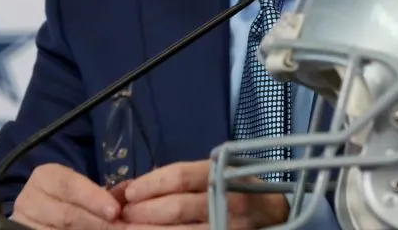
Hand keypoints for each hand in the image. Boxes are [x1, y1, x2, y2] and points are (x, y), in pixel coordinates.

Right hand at [11, 163, 146, 229]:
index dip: (94, 199)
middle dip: (99, 223)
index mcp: (45, 177)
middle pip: (67, 215)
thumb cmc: (69, 197)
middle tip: (122, 228)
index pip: (70, 186)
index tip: (115, 211)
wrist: (41, 214)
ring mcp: (26, 222)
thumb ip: (107, 191)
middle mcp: (29, 199)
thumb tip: (132, 190)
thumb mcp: (83, 188)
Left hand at [121, 160, 289, 228]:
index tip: (129, 191)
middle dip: (144, 212)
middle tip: (123, 216)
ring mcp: (228, 227)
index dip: (151, 184)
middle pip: (178, 207)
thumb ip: (183, 180)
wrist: (275, 214)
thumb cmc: (238, 189)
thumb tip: (133, 187)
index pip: (182, 176)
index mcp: (224, 175)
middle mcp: (229, 201)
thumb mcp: (219, 173)